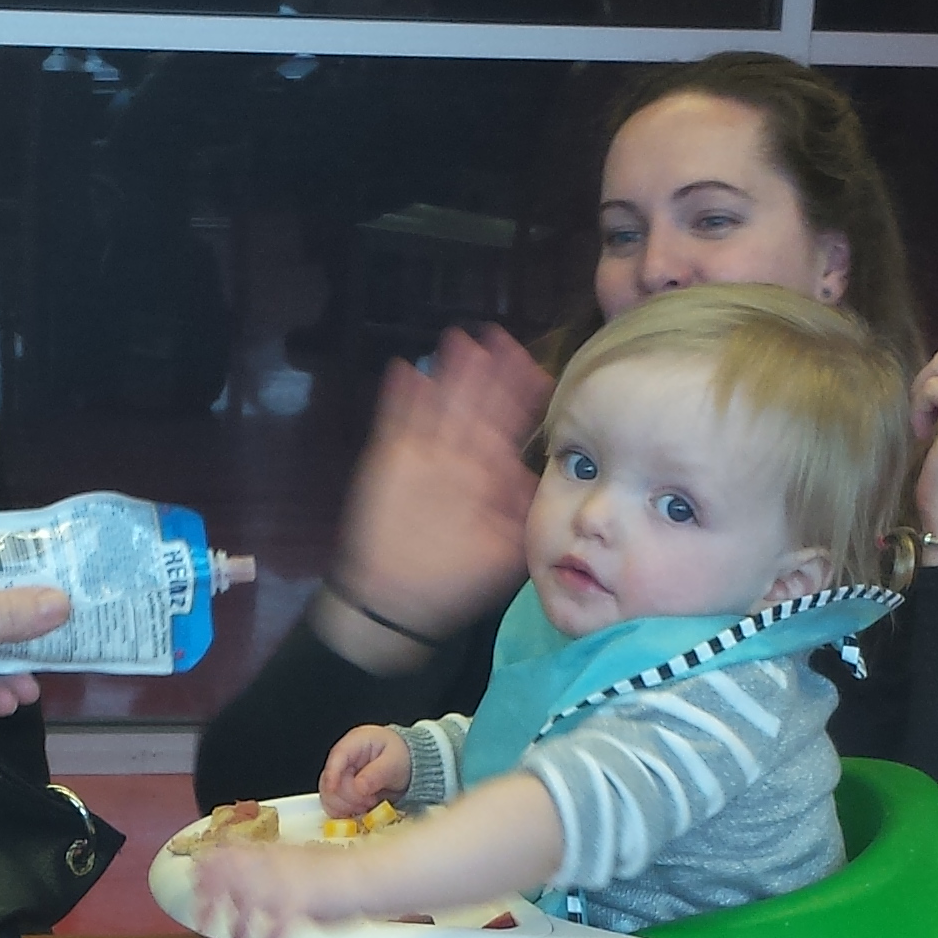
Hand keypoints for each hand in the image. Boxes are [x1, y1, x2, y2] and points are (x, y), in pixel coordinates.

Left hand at [187, 840, 365, 937]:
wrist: (365, 875)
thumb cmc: (335, 875)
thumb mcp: (295, 862)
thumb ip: (270, 868)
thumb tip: (247, 877)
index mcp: (271, 853)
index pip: (228, 853)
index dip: (208, 868)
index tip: (195, 882)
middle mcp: (274, 864)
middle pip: (229, 877)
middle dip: (211, 900)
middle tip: (203, 921)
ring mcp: (286, 882)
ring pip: (247, 904)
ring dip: (240, 928)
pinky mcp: (300, 902)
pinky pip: (277, 926)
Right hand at [318, 724, 411, 816]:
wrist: (409, 765)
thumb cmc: (402, 757)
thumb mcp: (394, 762)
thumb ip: (377, 774)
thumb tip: (359, 787)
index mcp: (355, 742)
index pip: (336, 757)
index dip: (332, 775)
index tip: (335, 791)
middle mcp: (343, 759)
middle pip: (329, 781)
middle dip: (347, 797)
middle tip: (369, 801)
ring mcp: (341, 776)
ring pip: (329, 796)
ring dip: (346, 807)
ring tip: (369, 805)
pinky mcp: (342, 792)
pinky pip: (335, 806)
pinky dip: (346, 813)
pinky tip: (361, 812)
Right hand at [323, 324, 548, 666]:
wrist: (398, 599)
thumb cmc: (457, 577)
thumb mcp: (505, 546)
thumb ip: (524, 508)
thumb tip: (546, 473)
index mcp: (491, 471)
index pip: (511, 423)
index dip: (524, 395)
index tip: (540, 369)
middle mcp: (461, 456)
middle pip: (478, 404)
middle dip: (490, 373)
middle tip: (501, 338)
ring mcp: (424, 454)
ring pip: (440, 404)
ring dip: (450, 374)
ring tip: (459, 341)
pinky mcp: (390, 459)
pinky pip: (395, 422)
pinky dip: (400, 397)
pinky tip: (405, 370)